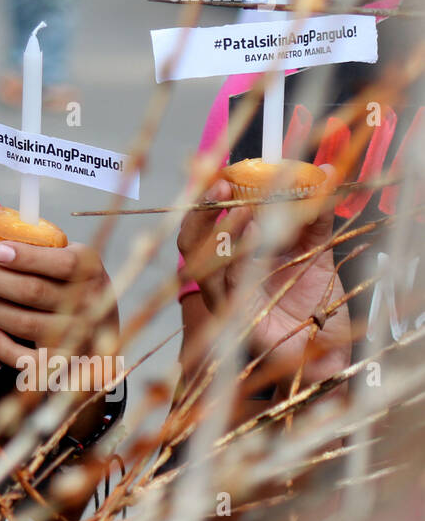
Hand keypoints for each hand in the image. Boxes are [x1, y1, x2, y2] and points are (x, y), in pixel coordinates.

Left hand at [0, 198, 121, 428]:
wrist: (99, 331)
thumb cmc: (64, 279)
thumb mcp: (50, 249)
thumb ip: (6, 226)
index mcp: (88, 266)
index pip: (62, 261)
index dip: (28, 257)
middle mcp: (88, 301)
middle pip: (34, 291)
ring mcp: (77, 334)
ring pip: (26, 323)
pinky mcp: (63, 362)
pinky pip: (31, 360)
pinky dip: (6, 348)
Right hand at [177, 167, 351, 391]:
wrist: (330, 350)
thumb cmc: (316, 307)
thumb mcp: (317, 250)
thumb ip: (315, 214)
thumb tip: (323, 173)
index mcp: (235, 258)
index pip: (209, 222)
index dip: (209, 196)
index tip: (224, 169)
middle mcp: (222, 277)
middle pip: (190, 239)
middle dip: (201, 208)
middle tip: (222, 183)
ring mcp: (223, 298)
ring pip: (199, 260)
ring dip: (217, 228)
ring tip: (240, 205)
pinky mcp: (233, 318)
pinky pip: (224, 284)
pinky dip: (235, 256)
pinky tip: (252, 235)